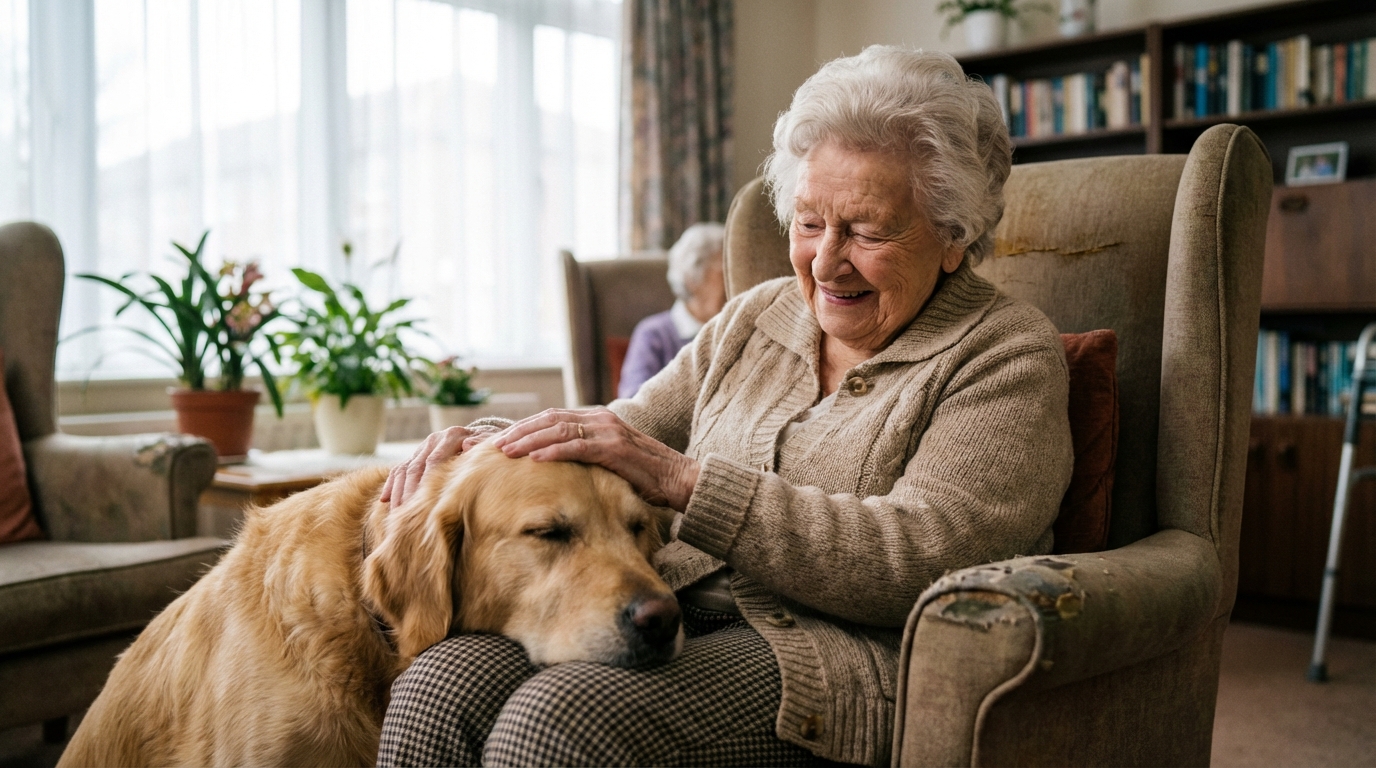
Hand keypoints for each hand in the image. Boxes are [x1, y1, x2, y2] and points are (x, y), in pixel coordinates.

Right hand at [382, 425, 499, 508]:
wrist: (481, 439)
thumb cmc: (489, 448)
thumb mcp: (491, 444)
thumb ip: (481, 445)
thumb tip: (468, 445)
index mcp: (452, 436)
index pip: (434, 461)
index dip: (426, 483)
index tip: (423, 503)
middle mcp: (433, 440)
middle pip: (415, 467)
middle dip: (409, 492)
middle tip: (407, 514)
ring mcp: (422, 448)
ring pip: (404, 470)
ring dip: (399, 492)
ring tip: (397, 514)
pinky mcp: (415, 456)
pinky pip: (398, 471)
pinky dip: (391, 485)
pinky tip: (385, 501)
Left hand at [493, 408, 700, 511]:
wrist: (679, 479)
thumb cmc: (643, 476)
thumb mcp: (607, 462)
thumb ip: (583, 457)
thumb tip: (552, 469)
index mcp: (594, 419)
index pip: (549, 418)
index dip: (520, 428)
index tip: (493, 442)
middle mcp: (598, 418)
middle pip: (546, 419)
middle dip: (515, 432)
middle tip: (485, 445)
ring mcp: (606, 430)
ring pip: (557, 429)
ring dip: (527, 440)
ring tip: (503, 451)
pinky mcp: (614, 448)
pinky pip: (578, 447)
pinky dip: (554, 452)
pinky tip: (534, 460)